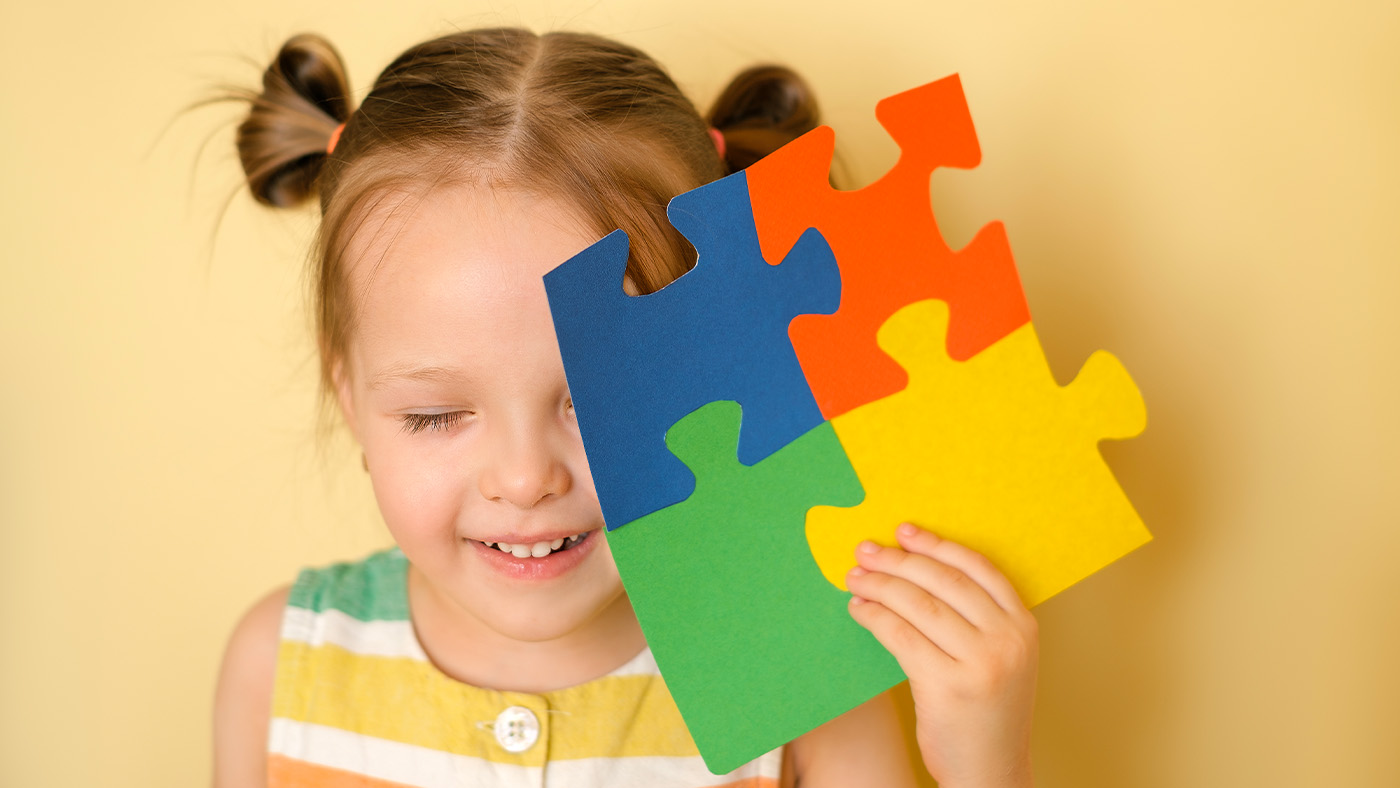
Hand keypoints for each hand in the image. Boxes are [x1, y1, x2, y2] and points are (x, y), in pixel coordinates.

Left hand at [846, 523, 1038, 787]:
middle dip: (899, 561)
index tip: (905, 531)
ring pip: (918, 605)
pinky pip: (900, 636)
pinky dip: (874, 617)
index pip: (978, 567)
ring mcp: (980, 663)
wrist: (992, 771)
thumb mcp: (1003, 658)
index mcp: (1024, 626)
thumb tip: (915, 571)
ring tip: (854, 578)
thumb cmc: (988, 711)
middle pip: (943, 581)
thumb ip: (978, 618)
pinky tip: (859, 610)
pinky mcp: (947, 686)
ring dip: (880, 586)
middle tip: (866, 550)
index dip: (937, 545)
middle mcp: (1007, 640)